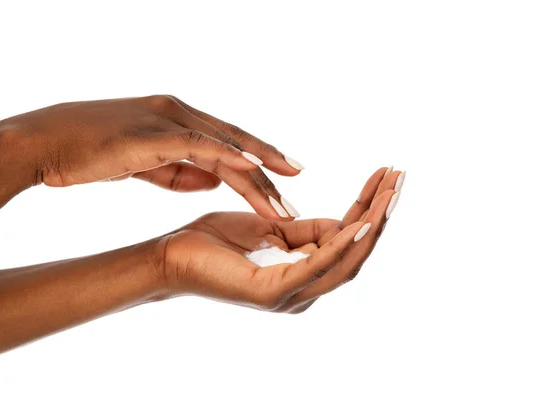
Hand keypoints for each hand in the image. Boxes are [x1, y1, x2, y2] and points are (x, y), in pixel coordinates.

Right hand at [1, 95, 302, 219]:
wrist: (46, 141)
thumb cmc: (90, 152)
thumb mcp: (144, 164)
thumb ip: (181, 172)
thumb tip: (215, 183)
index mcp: (178, 119)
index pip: (229, 142)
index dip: (260, 160)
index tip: (284, 179)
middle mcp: (180, 113)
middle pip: (237, 144)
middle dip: (270, 168)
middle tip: (297, 189)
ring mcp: (168, 119)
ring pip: (226, 147)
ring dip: (257, 177)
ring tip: (282, 205)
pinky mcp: (154, 132)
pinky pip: (201, 145)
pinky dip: (230, 158)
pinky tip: (253, 172)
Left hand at [150, 167, 403, 312]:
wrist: (170, 256)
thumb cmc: (215, 241)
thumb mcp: (269, 227)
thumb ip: (305, 230)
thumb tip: (343, 222)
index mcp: (303, 273)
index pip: (346, 238)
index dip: (368, 206)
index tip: (385, 174)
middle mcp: (304, 290)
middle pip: (356, 251)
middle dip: (381, 214)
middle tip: (401, 179)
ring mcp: (290, 296)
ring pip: (345, 260)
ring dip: (371, 225)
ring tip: (390, 194)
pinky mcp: (272, 293)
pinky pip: (316, 266)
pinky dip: (342, 244)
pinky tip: (361, 221)